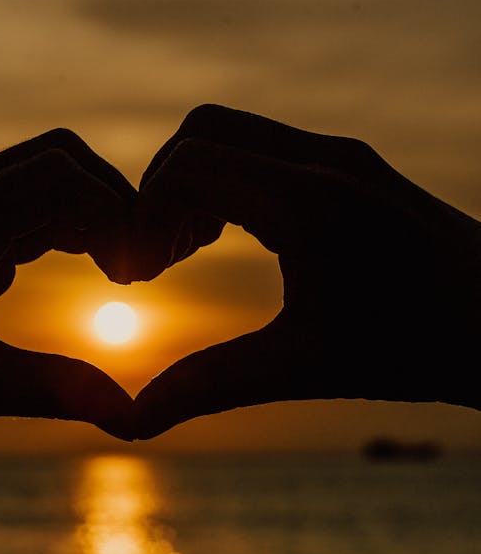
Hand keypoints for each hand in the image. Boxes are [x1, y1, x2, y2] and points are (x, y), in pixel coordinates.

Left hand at [0, 130, 136, 450]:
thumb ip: (56, 390)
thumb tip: (133, 416)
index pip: (57, 173)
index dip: (113, 210)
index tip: (137, 272)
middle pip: (55, 160)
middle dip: (108, 203)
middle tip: (136, 268)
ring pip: (38, 182)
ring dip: (85, 216)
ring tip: (119, 274)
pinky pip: (19, 209)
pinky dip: (59, 230)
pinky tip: (78, 275)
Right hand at [132, 105, 480, 436]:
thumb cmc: (420, 348)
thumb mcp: (305, 368)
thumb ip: (211, 385)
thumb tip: (133, 422)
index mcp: (306, 198)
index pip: (186, 166)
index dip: (142, 217)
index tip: (138, 278)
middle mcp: (325, 159)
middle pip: (204, 131)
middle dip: (163, 189)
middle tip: (157, 261)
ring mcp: (345, 157)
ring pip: (239, 134)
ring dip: (200, 183)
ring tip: (188, 253)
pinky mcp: (359, 168)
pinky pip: (273, 149)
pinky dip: (236, 181)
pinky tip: (237, 241)